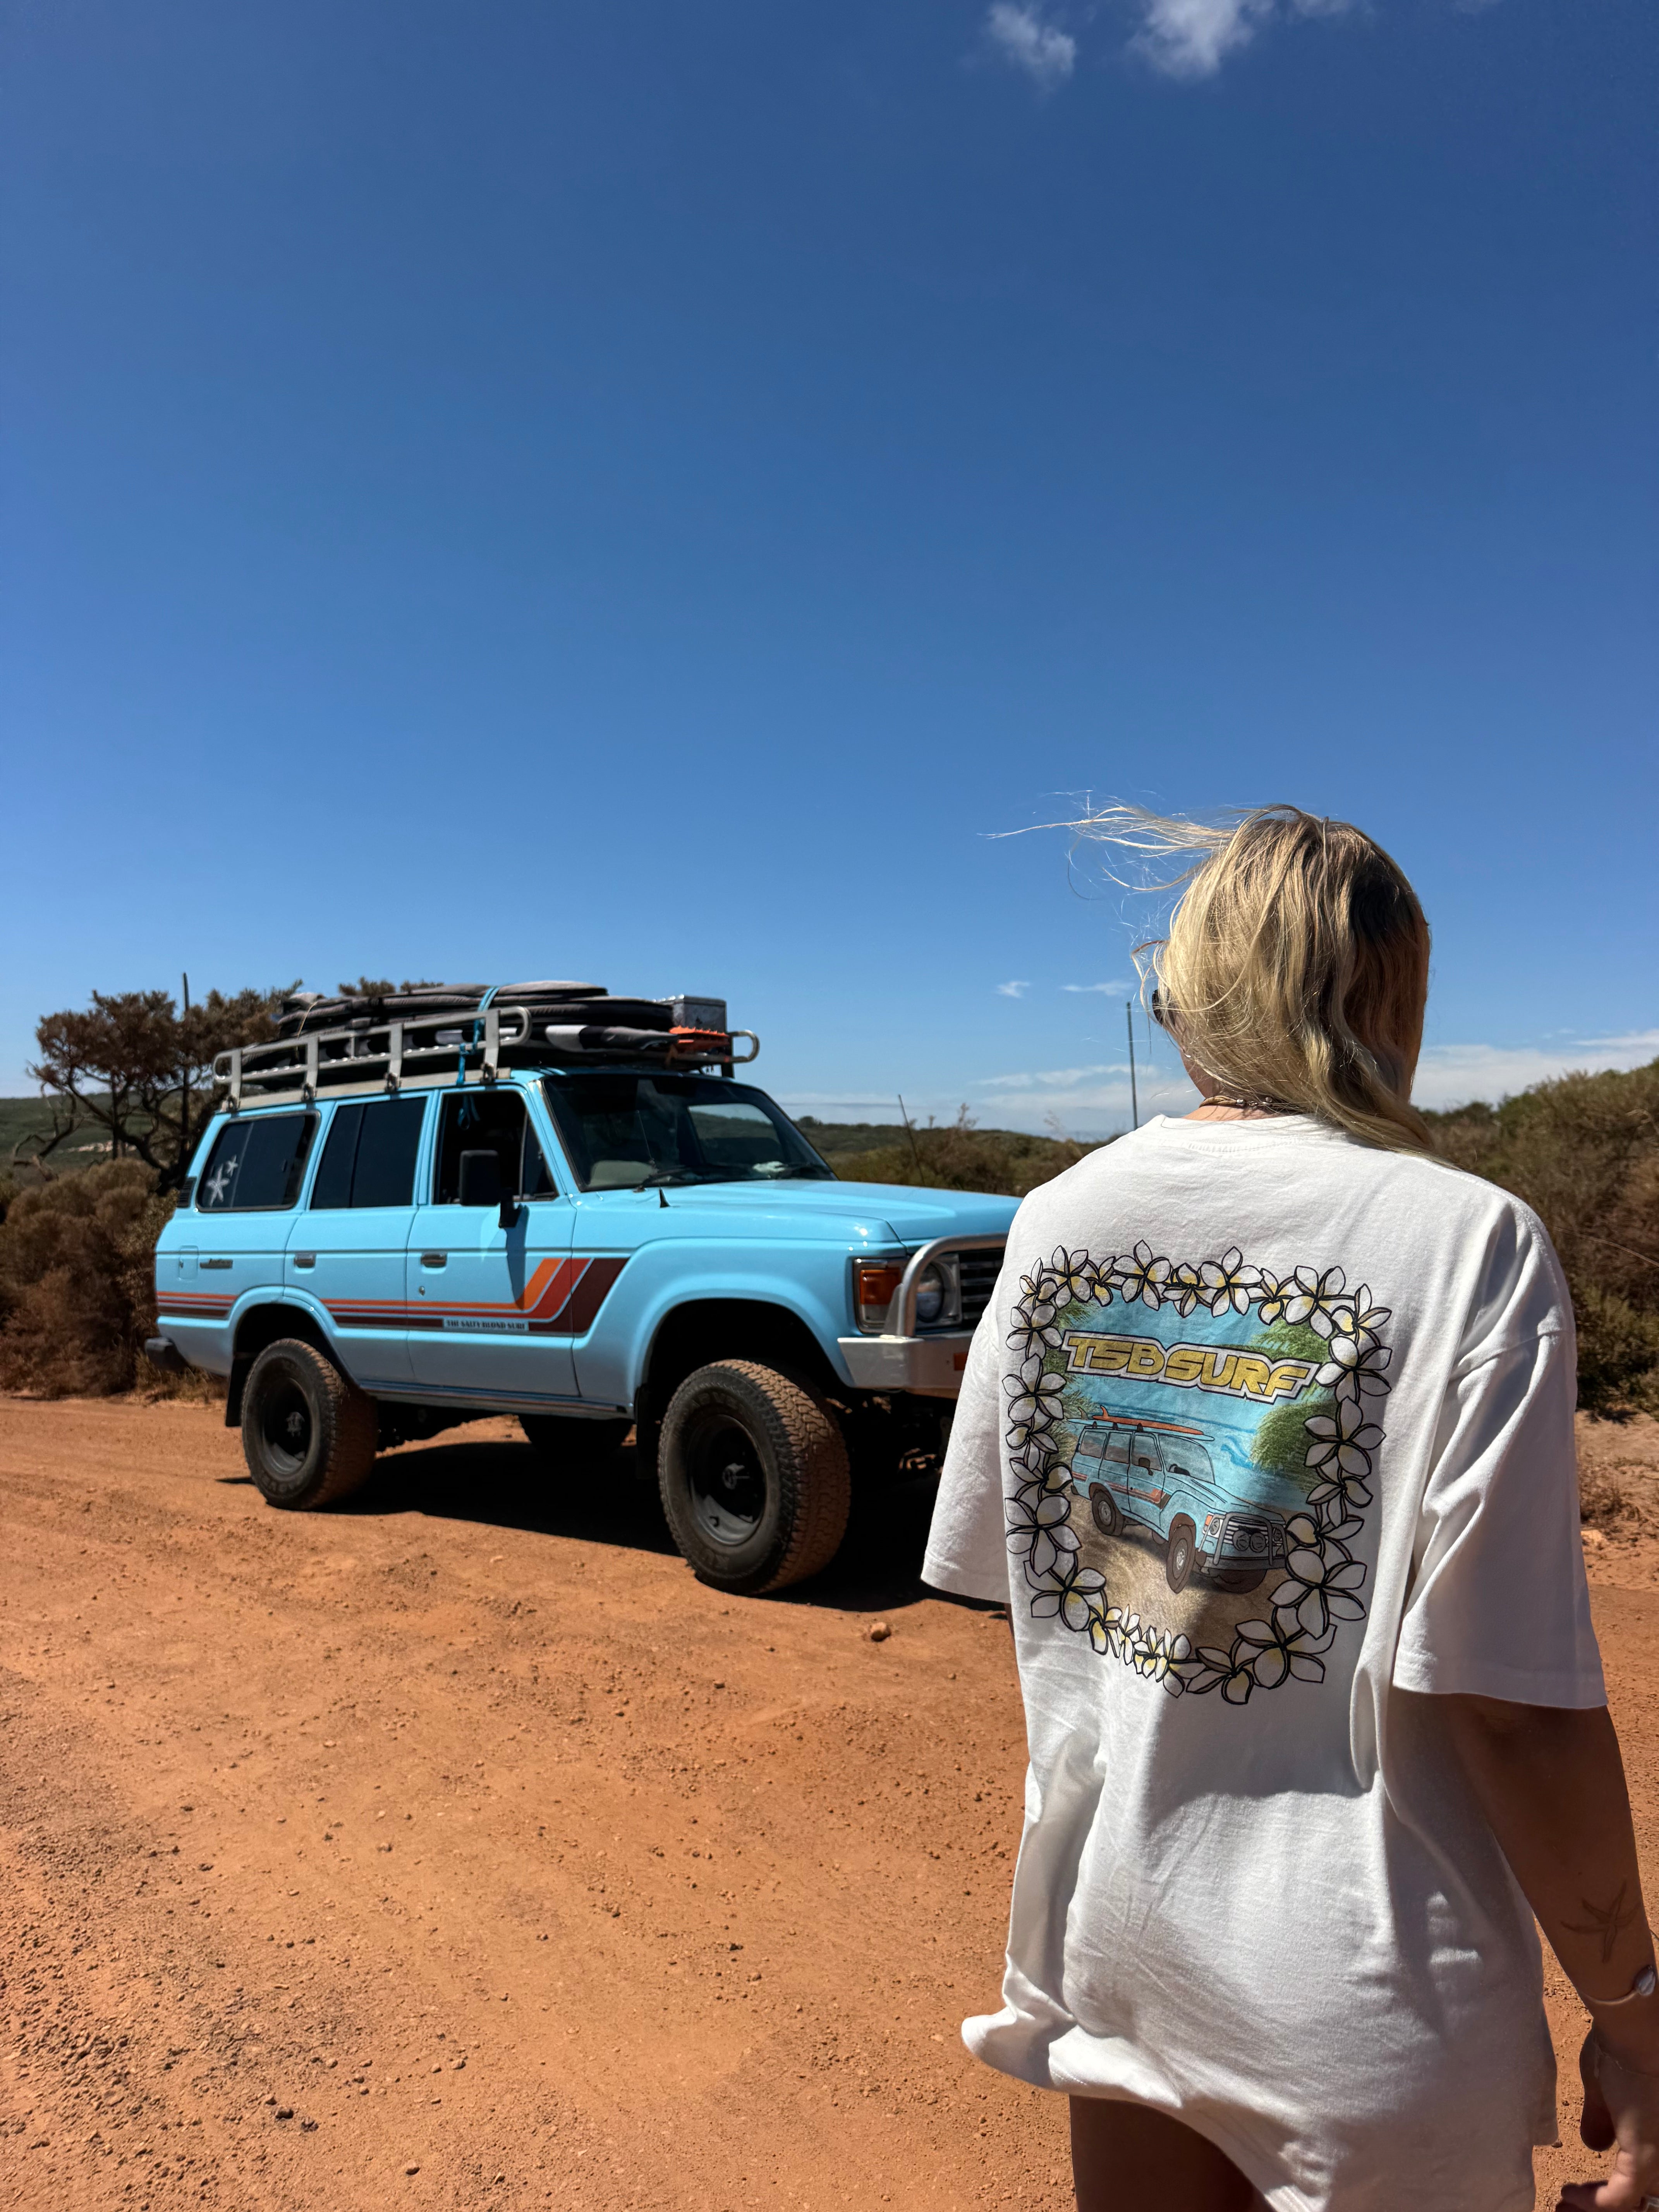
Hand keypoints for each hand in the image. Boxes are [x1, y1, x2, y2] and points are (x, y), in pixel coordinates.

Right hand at [1558, 2029, 1658, 2208]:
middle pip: (1640, 2199)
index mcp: (1654, 2140)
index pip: (1640, 2184)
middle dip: (1599, 2207)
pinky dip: (1595, 2203)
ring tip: (1566, 2203)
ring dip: (1595, 2207)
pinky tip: (1570, 2194)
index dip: (1606, 2193)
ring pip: (1632, 2202)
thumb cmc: (1620, 2047)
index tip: (1574, 2192)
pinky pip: (1621, 2198)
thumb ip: (1601, 2119)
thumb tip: (1593, 2143)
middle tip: (1567, 2205)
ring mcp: (1658, 2159)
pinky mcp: (1646, 2159)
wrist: (1634, 2032)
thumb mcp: (1604, 2088)